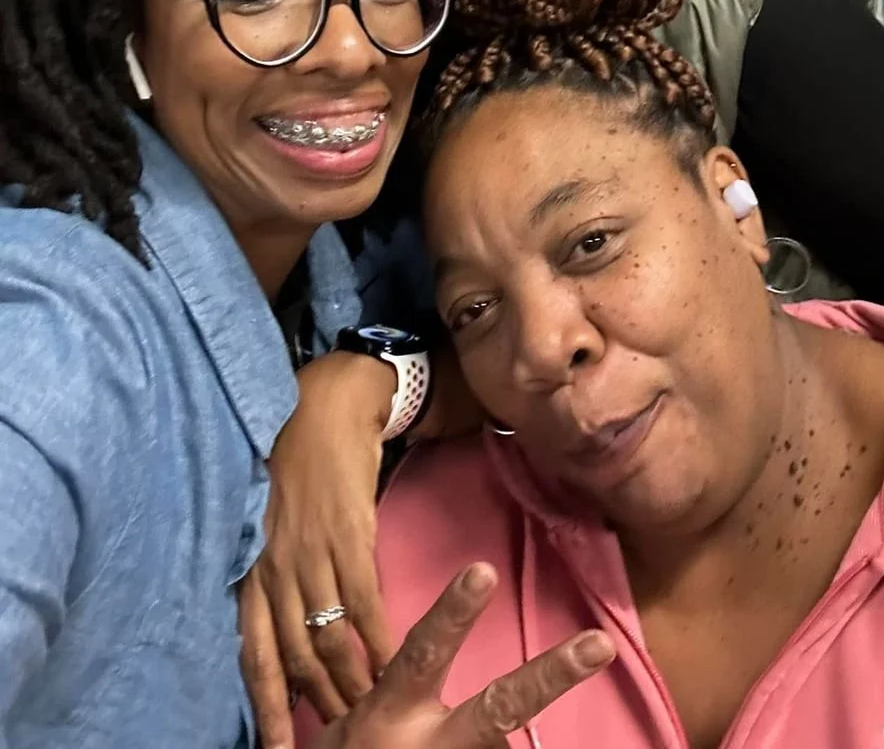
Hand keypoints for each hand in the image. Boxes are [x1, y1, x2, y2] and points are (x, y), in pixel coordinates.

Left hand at [241, 351, 395, 748]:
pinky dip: (381, 642)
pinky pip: (365, 605)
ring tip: (373, 714)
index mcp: (251, 567)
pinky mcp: (348, 536)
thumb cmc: (296, 462)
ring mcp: (310, 554)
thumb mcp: (269, 522)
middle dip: (318, 706)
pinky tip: (395, 666)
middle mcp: (273, 568)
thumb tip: (294, 630)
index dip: (264, 708)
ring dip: (353, 684)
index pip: (254, 655)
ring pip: (329, 641)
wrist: (326, 405)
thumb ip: (272, 574)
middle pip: (295, 659)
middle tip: (341, 737)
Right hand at [310, 563, 613, 748]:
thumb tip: (437, 652)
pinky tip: (496, 748)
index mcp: (390, 713)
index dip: (453, 614)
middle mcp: (427, 745)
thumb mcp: (355, 723)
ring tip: (484, 719)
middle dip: (551, 675)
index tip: (484, 570)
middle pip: (497, 708)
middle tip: (600, 645)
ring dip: (496, 747)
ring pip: (502, 748)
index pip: (423, 653)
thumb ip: (397, 690)